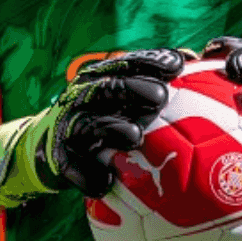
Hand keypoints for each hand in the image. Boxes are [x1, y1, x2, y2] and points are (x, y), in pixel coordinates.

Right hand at [0, 49, 188, 205]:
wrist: (49, 147)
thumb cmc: (101, 119)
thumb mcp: (120, 96)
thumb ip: (151, 81)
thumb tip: (192, 58)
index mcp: (98, 78)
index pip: (125, 64)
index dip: (150, 62)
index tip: (178, 65)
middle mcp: (81, 97)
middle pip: (107, 89)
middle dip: (133, 89)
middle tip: (160, 96)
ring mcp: (68, 126)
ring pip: (90, 124)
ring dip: (112, 128)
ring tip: (134, 135)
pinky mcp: (59, 156)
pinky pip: (73, 167)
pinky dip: (88, 174)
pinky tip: (106, 181)